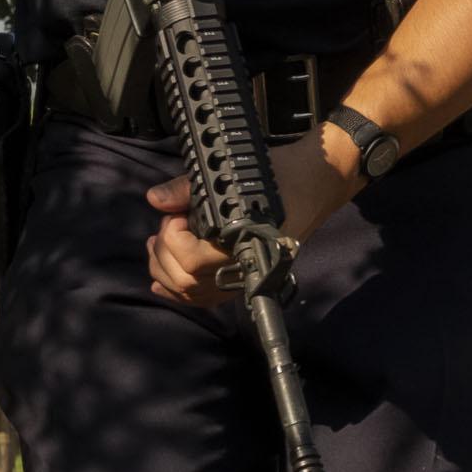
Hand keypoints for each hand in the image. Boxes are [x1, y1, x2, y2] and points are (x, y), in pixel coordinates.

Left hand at [144, 135, 358, 308]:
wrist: (316, 183)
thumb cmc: (280, 174)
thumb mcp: (233, 172)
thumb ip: (187, 189)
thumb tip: (154, 199)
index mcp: (245, 242)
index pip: (192, 260)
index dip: (173, 236)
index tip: (176, 213)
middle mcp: (246, 267)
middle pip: (186, 280)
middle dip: (164, 252)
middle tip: (169, 223)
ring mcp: (246, 276)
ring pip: (192, 293)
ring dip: (165, 272)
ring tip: (159, 246)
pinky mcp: (245, 278)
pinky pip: (207, 299)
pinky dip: (180, 293)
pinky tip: (162, 284)